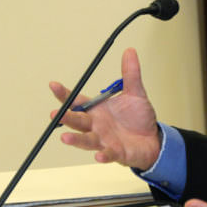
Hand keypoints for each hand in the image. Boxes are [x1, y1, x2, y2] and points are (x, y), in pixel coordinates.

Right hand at [50, 47, 160, 170]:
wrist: (153, 139)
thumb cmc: (139, 118)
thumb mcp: (135, 92)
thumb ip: (130, 74)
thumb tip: (130, 51)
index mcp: (97, 110)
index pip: (77, 102)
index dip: (65, 94)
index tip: (53, 85)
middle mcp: (96, 125)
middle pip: (78, 121)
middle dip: (66, 117)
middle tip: (55, 113)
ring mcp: (104, 140)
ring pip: (87, 140)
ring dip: (76, 139)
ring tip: (65, 138)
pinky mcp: (116, 152)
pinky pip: (108, 154)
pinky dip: (104, 155)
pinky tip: (99, 155)